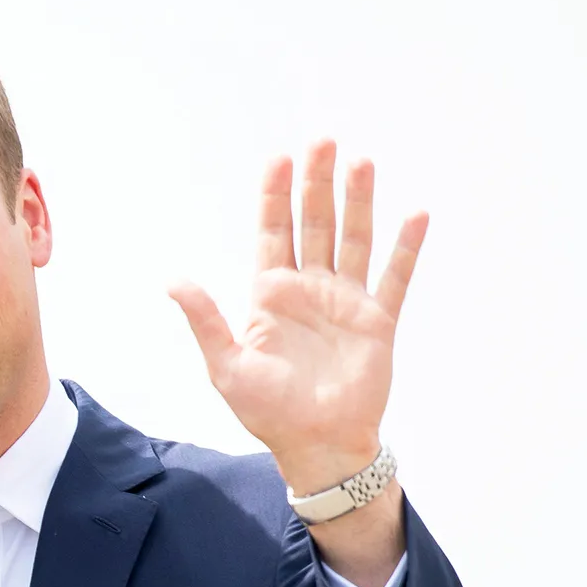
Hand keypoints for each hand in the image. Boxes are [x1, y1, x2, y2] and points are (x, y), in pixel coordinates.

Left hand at [169, 140, 425, 495]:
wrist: (315, 446)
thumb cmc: (266, 412)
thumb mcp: (225, 365)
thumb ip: (205, 318)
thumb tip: (172, 281)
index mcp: (271, 296)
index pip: (273, 233)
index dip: (276, 196)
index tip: (280, 158)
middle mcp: (310, 291)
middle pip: (314, 224)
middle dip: (317, 184)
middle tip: (323, 141)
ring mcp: (346, 303)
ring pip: (354, 240)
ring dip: (358, 202)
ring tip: (361, 161)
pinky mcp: (377, 322)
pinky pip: (395, 278)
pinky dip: (406, 247)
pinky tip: (415, 213)